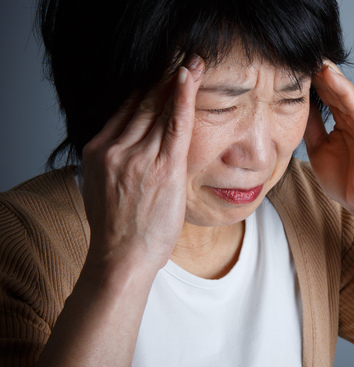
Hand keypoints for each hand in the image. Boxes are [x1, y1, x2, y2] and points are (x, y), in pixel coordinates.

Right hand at [81, 57, 204, 271]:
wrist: (120, 259)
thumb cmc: (118, 230)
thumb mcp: (104, 188)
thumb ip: (115, 163)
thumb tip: (129, 150)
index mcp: (98, 151)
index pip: (124, 110)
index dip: (144, 90)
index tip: (161, 75)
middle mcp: (115, 148)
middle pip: (141, 103)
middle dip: (163, 78)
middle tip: (180, 57)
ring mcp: (138, 157)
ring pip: (158, 110)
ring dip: (178, 82)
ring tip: (193, 62)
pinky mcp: (163, 168)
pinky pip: (175, 124)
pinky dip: (183, 98)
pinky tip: (190, 77)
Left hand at [304, 60, 353, 224]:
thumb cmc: (345, 181)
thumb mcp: (319, 148)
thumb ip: (311, 126)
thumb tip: (295, 103)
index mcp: (348, 118)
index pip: (328, 93)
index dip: (310, 80)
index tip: (289, 64)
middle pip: (337, 88)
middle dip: (318, 72)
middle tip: (298, 50)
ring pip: (347, 93)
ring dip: (330, 75)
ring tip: (312, 57)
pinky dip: (345, 91)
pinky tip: (330, 77)